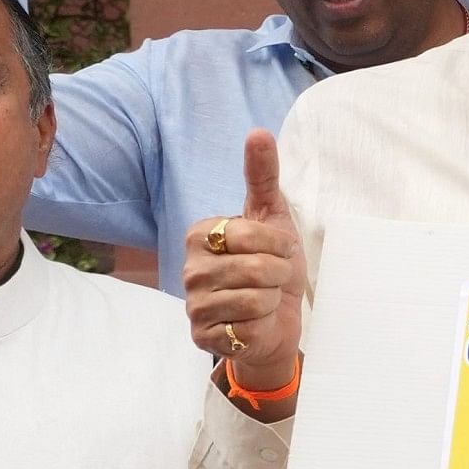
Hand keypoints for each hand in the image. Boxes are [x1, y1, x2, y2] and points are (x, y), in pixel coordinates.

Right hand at [183, 132, 303, 408]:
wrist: (275, 320)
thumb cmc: (273, 266)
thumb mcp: (274, 217)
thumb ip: (263, 176)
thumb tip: (258, 132)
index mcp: (200, 234)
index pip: (252, 234)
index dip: (279, 245)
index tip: (279, 250)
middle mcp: (189, 268)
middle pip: (256, 267)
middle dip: (279, 274)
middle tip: (274, 278)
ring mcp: (192, 304)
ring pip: (252, 298)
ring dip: (271, 299)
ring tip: (264, 298)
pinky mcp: (202, 336)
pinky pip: (245, 326)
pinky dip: (260, 324)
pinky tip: (253, 322)